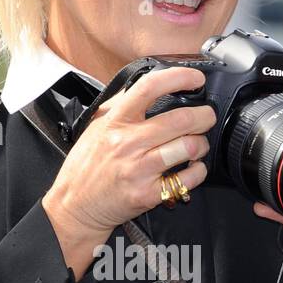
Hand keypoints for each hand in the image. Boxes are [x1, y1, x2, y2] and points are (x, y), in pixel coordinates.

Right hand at [43, 66, 216, 276]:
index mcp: (116, 121)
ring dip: (201, 144)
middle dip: (204, 116)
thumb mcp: (96, 127)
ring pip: (188, 148)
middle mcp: (128, 143)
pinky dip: (198, 171)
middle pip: (181, 119)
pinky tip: (193, 168)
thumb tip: (147, 87)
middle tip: (206, 117)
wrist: (75, 205)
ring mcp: (139, 169)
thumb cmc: (86, 166)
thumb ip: (119, 105)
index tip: (194, 79)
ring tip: (198, 145)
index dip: (178, 77)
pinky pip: (188, 178)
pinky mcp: (148, 194)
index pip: (150, 87)